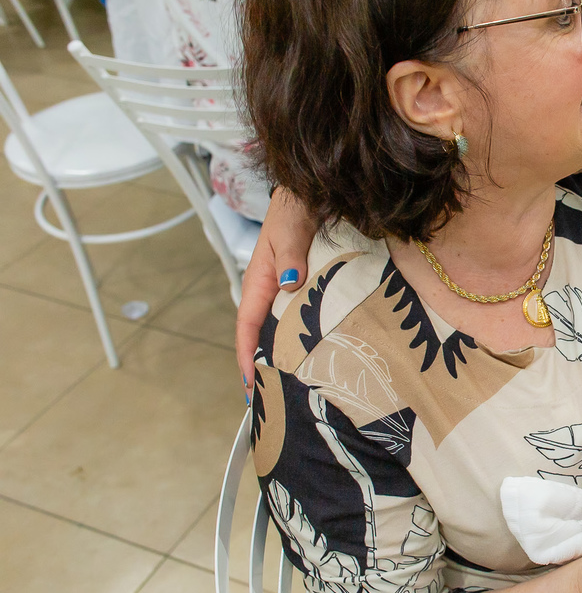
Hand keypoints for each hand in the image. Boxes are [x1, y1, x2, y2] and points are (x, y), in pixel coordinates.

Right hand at [235, 188, 319, 383]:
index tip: (250, 383)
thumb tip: (289, 282)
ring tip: (297, 387)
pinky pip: (306, 319)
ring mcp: (292, 291)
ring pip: (286, 330)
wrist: (314, 192)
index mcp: (261, 280)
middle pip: (265, 335)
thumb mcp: (291, 228)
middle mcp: (274, 290)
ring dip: (288, 356)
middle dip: (266, 366)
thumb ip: (290, 253)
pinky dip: (308, 338)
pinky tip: (321, 355)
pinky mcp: (310, 289)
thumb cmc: (297, 208)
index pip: (248, 325)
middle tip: (274, 399)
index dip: (248, 355)